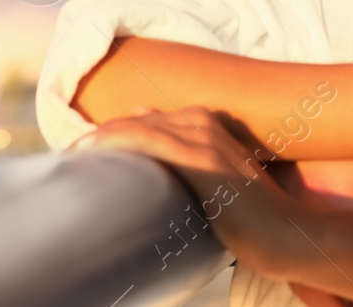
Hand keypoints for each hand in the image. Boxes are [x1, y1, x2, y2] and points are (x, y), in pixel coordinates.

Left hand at [73, 108, 313, 283]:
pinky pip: (149, 142)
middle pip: (135, 121)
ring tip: (72, 155)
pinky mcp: (202, 162)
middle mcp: (203, 122)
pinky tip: (95, 152)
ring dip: (102, 138)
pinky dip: (118, 143)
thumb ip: (184, 156)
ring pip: (138, 128)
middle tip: (68, 155)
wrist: (284, 234)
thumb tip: (146, 133)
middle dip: (100, 135)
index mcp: (205, 121)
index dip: (111, 132)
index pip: (143, 119)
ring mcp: (204, 140)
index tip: (82, 151)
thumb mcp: (213, 178)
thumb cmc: (247, 214)